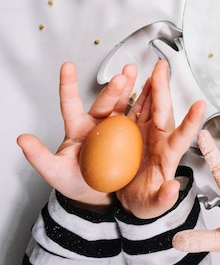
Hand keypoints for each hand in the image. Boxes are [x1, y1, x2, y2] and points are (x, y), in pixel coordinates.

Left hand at [17, 62, 136, 211]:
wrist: (98, 196)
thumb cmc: (76, 182)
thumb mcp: (55, 172)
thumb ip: (39, 156)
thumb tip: (22, 140)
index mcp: (78, 129)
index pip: (71, 104)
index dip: (68, 85)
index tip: (68, 67)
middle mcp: (97, 124)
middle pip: (104, 103)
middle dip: (112, 89)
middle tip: (121, 79)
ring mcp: (115, 129)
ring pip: (122, 104)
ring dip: (130, 88)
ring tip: (134, 73)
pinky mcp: (131, 135)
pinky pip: (138, 117)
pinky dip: (146, 103)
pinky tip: (152, 91)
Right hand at [116, 60, 205, 218]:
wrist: (130, 199)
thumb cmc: (147, 202)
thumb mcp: (154, 204)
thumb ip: (164, 198)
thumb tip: (173, 189)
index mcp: (168, 156)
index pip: (182, 137)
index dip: (191, 122)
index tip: (201, 106)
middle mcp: (160, 139)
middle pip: (163, 112)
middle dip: (163, 89)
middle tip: (163, 69)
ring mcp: (146, 133)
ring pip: (149, 105)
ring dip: (151, 86)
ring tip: (153, 68)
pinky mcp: (131, 132)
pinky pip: (133, 108)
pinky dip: (133, 93)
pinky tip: (134, 79)